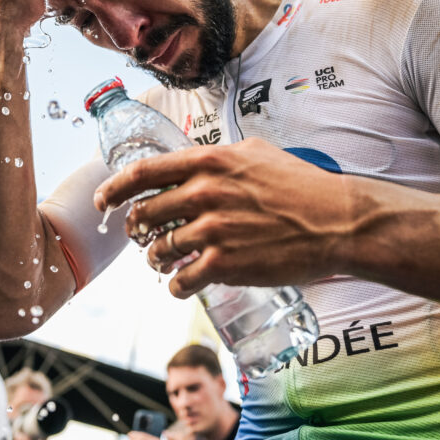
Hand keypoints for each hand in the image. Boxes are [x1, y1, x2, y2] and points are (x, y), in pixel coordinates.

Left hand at [94, 138, 354, 297]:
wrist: (337, 222)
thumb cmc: (301, 186)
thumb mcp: (256, 153)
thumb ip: (218, 158)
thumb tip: (193, 161)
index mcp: (208, 163)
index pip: (142, 173)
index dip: (113, 189)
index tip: (102, 202)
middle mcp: (204, 194)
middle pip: (143, 215)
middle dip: (137, 230)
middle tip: (144, 237)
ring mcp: (212, 231)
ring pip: (158, 251)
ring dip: (156, 259)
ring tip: (167, 261)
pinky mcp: (224, 264)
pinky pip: (180, 281)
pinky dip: (177, 285)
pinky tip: (184, 284)